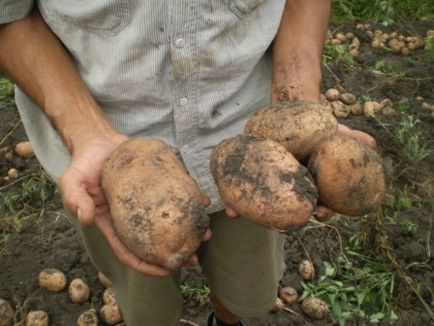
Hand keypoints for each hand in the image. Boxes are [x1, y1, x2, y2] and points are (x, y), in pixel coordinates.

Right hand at [59, 134, 209, 274]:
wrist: (97, 142)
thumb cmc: (82, 165)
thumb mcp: (72, 183)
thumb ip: (76, 200)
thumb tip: (87, 218)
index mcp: (112, 224)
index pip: (129, 251)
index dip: (145, 265)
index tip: (165, 271)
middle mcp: (131, 217)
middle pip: (154, 241)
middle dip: (174, 252)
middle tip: (193, 257)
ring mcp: (146, 201)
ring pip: (168, 220)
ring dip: (187, 229)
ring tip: (205, 233)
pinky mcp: (155, 184)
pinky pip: (174, 194)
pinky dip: (189, 199)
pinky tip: (203, 201)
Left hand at [224, 124, 377, 220]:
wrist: (291, 108)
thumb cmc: (316, 126)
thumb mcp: (334, 131)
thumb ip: (351, 139)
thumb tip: (371, 144)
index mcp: (309, 182)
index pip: (317, 201)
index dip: (320, 209)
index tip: (322, 212)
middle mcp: (287, 185)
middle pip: (286, 207)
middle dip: (283, 218)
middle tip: (283, 223)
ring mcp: (268, 179)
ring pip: (261, 200)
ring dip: (249, 211)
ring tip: (236, 214)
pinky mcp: (251, 168)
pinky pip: (242, 183)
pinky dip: (234, 193)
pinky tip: (226, 203)